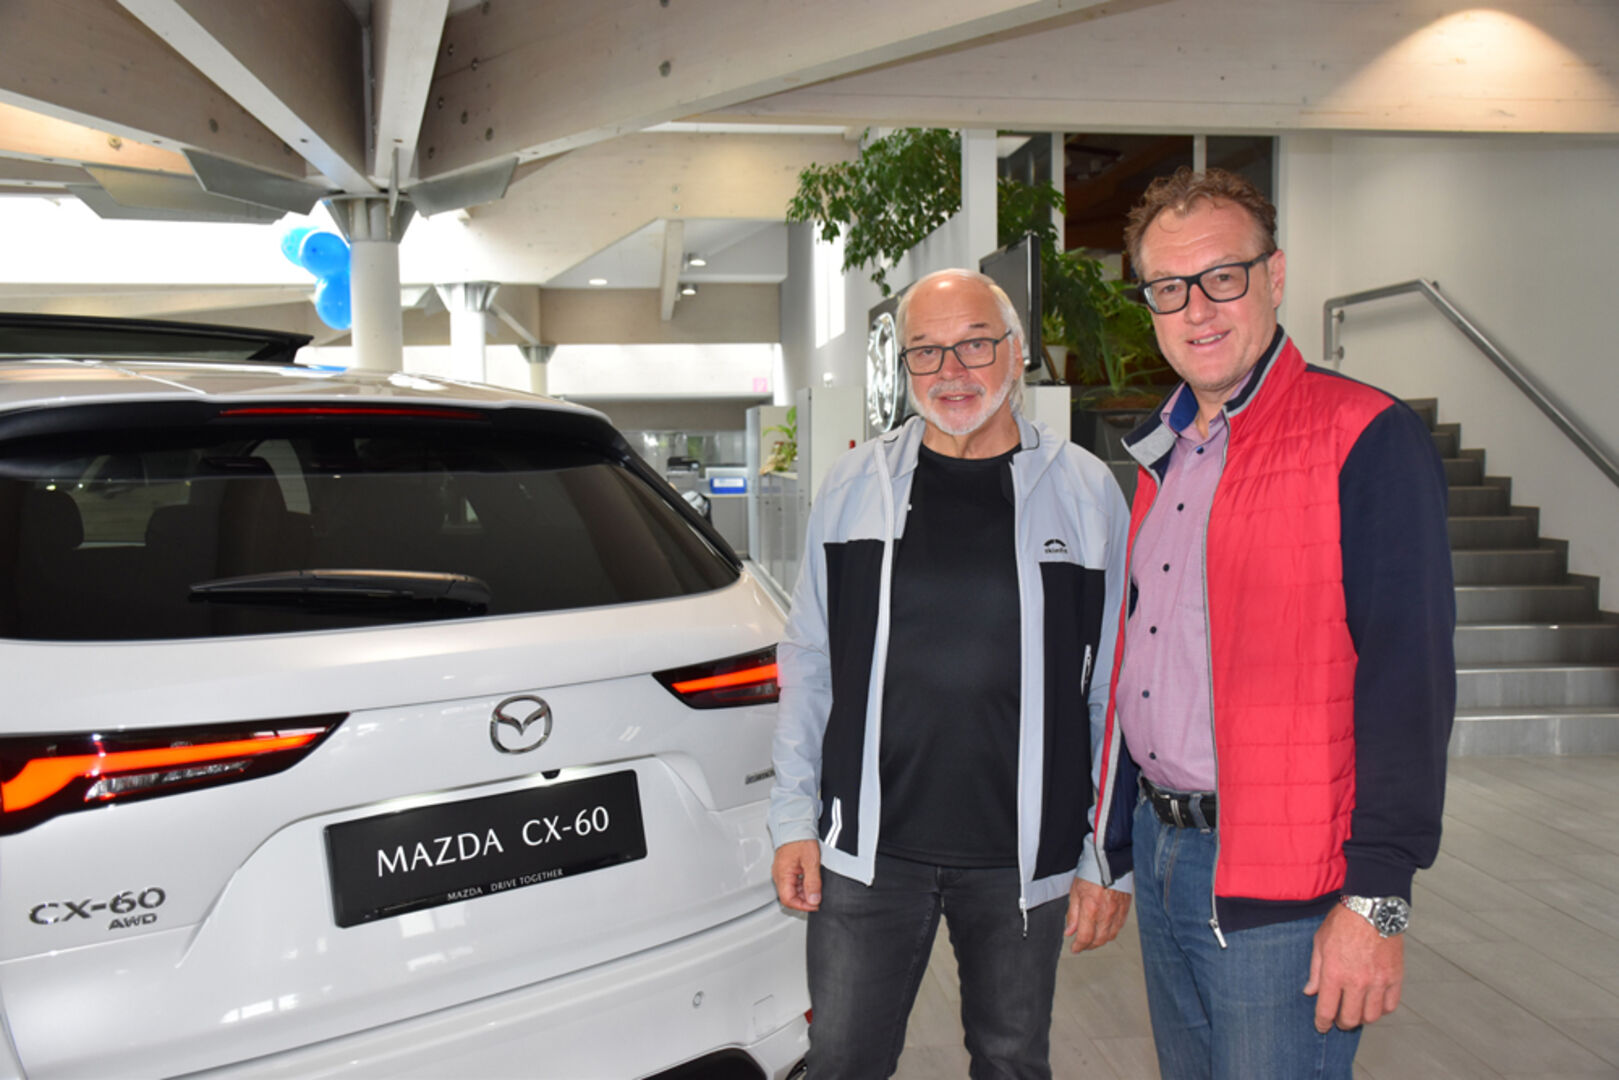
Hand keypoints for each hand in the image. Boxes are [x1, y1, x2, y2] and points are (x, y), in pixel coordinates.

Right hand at [771, 839, 821, 911]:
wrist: (796, 825)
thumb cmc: (801, 839)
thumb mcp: (811, 862)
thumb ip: (813, 882)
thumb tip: (814, 900)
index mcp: (782, 874)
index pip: (788, 900)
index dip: (802, 906)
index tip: (815, 905)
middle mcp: (779, 875)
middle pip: (789, 897)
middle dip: (804, 900)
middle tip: (818, 897)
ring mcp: (781, 871)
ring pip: (791, 890)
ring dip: (804, 892)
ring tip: (816, 887)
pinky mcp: (786, 868)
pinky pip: (792, 882)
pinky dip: (802, 885)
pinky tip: (811, 880)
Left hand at [1066, 877, 1130, 951]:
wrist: (1109, 859)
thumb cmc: (1091, 871)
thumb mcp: (1075, 891)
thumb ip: (1072, 914)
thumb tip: (1070, 931)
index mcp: (1091, 908)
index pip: (1085, 937)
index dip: (1079, 946)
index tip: (1075, 948)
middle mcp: (1106, 913)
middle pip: (1099, 940)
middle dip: (1089, 946)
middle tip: (1082, 945)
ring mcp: (1118, 911)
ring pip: (1110, 936)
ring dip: (1100, 940)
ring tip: (1092, 938)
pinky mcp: (1125, 908)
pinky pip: (1119, 926)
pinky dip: (1111, 932)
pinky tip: (1104, 929)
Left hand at [1304, 903, 1404, 1030]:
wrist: (1372, 908)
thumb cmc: (1344, 921)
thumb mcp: (1320, 942)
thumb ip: (1315, 970)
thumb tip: (1310, 991)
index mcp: (1334, 973)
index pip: (1327, 1010)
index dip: (1322, 1023)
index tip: (1322, 1026)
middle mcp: (1356, 981)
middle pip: (1350, 1018)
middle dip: (1342, 1023)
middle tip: (1339, 1019)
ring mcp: (1378, 981)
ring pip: (1371, 1016)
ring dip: (1362, 1018)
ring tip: (1357, 1011)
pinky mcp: (1394, 978)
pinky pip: (1390, 1005)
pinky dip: (1382, 1009)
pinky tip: (1374, 1003)